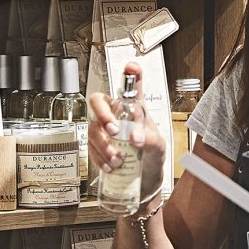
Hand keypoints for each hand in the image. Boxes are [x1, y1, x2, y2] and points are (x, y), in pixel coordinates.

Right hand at [88, 62, 165, 199]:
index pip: (131, 88)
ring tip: (118, 160)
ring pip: (92, 128)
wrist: (145, 181)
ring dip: (103, 145)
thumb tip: (134, 137)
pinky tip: (110, 167)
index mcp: (133, 110)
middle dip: (102, 114)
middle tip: (114, 131)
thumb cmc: (152, 157)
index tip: (132, 68)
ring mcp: (103, 132)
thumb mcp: (158, 147)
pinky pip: (90, 149)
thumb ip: (150, 140)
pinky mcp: (96, 149)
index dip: (130, 75)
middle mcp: (115, 116)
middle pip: (98, 102)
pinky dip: (99, 158)